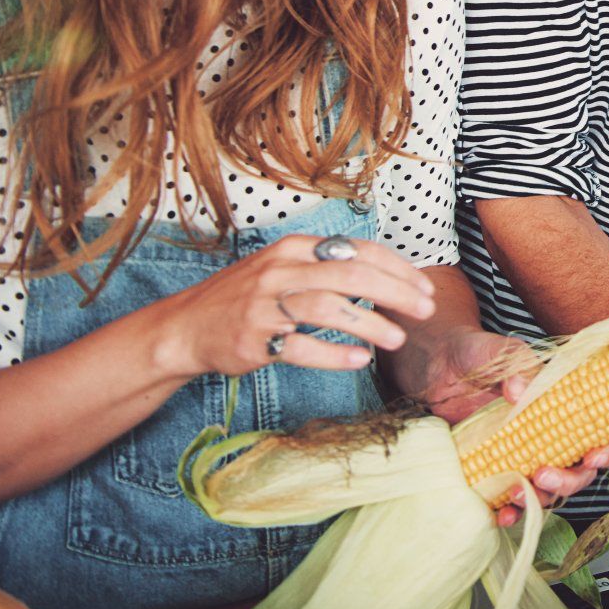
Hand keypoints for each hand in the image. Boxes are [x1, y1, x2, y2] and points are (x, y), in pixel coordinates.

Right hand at [149, 234, 436, 378]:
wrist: (184, 328)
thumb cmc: (246, 299)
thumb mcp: (284, 269)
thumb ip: (327, 268)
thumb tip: (387, 276)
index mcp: (294, 248)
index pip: (358, 251)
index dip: (397, 268)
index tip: (424, 287)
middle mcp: (280, 270)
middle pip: (350, 275)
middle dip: (395, 291)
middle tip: (425, 309)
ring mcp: (264, 304)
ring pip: (328, 308)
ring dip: (370, 323)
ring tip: (398, 339)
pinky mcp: (253, 339)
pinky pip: (299, 347)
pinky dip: (333, 354)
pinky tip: (359, 360)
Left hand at [411, 326, 608, 527]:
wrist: (438, 364)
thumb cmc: (479, 352)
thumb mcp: (503, 351)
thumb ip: (517, 367)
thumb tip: (520, 392)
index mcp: (562, 406)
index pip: (598, 434)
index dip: (604, 451)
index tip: (593, 456)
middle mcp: (548, 436)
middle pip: (576, 471)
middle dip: (567, 482)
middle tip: (544, 475)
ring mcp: (522, 456)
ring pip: (546, 490)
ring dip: (538, 499)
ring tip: (517, 494)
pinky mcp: (493, 469)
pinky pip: (508, 499)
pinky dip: (509, 512)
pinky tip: (501, 514)